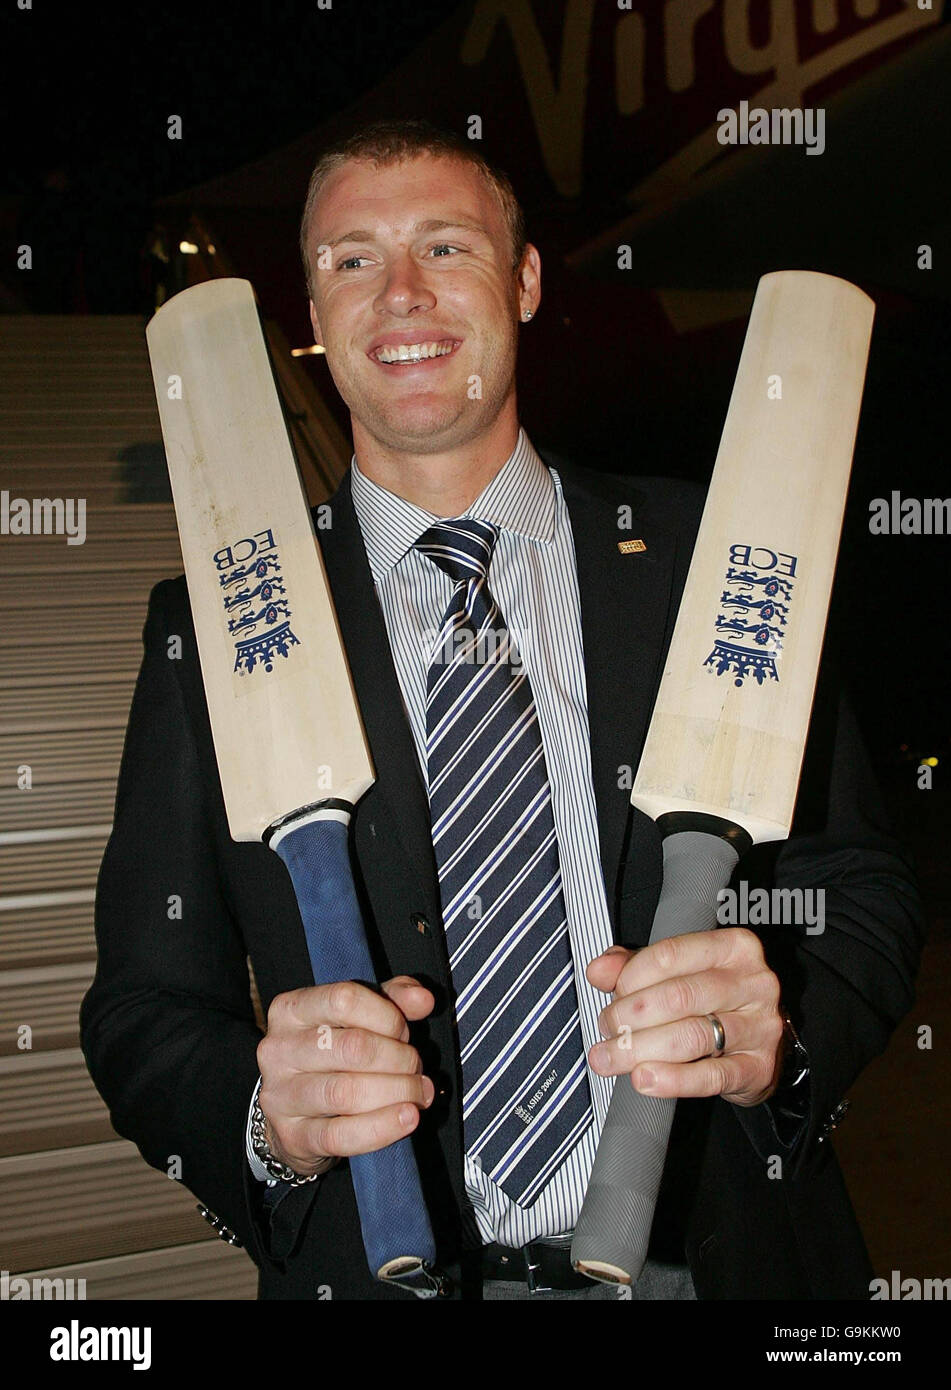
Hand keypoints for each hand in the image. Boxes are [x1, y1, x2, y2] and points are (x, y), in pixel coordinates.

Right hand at [256, 976, 434, 1175]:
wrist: (292, 1113)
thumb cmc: (331, 1056)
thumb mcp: (357, 1017)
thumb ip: (391, 999)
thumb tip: (423, 999)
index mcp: (291, 1010)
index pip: (344, 999)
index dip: (387, 1016)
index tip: (405, 1032)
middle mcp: (278, 1049)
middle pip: (352, 1047)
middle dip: (399, 1058)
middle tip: (417, 1068)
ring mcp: (280, 1095)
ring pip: (347, 1092)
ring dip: (397, 1092)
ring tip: (418, 1094)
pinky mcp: (292, 1136)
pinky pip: (340, 1135)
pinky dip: (382, 1127)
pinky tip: (407, 1118)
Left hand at [586, 929, 783, 1106]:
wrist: (764, 1042)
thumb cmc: (716, 1000)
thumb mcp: (678, 973)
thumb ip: (635, 965)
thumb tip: (599, 970)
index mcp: (731, 947)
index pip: (670, 955)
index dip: (631, 977)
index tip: (612, 995)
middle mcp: (751, 982)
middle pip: (678, 997)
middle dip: (630, 1016)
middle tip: (607, 1030)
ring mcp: (759, 1026)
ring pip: (691, 1036)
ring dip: (640, 1049)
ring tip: (611, 1058)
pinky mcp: (758, 1067)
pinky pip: (711, 1075)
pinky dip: (672, 1080)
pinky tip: (645, 1079)